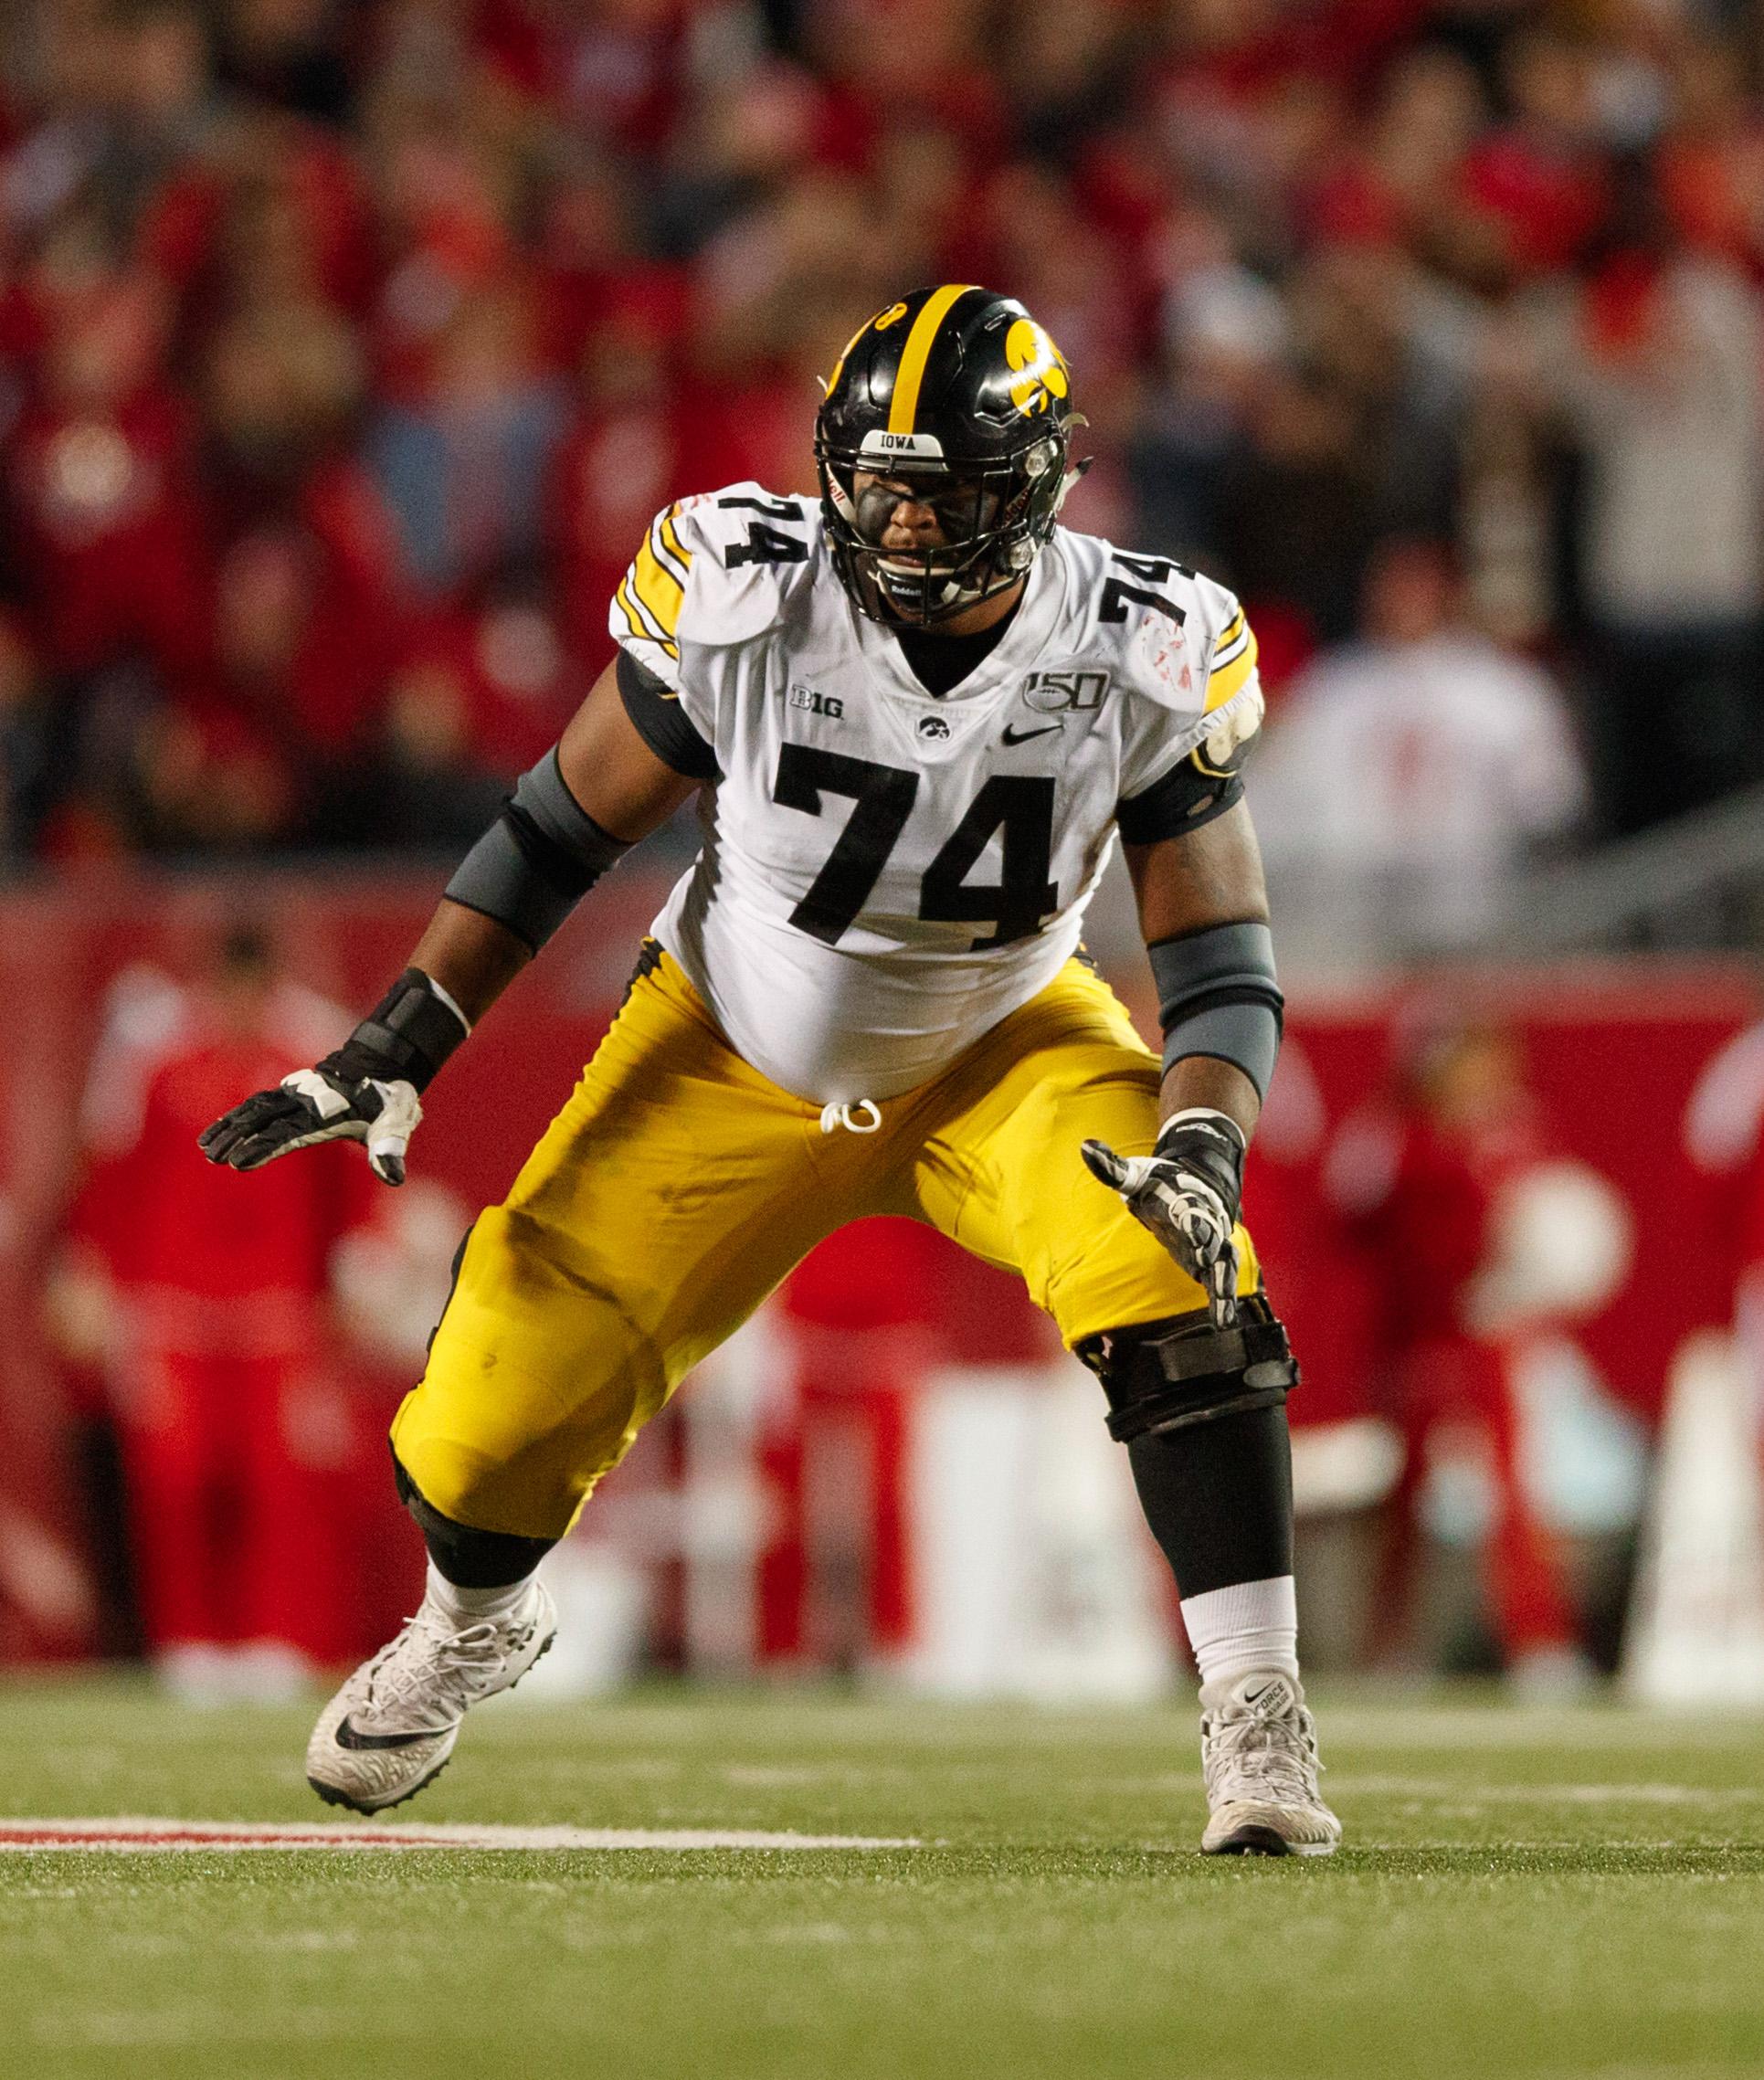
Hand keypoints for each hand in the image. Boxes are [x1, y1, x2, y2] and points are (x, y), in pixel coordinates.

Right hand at [198, 968, 467, 1186]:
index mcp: (327, 1111)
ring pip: (256, 1108)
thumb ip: (390, 1148)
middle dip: (236, 1137)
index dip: (263, 1146)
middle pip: (263, 1118)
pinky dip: (238, 1114)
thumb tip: (394, 1177)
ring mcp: (296, 1093)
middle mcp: (306, 1100)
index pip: (288, 1132)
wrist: (385, 1061)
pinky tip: (222, 1128)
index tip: (238, 1161)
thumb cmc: (390, 1098)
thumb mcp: (396, 1122)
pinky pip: (259, 1102)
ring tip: (206, 1147)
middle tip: (211, 1156)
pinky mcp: (292, 1092)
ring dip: (230, 1125)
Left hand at [1082, 1109, 1246, 1327]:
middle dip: (1210, 1250)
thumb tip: (1085, 1147)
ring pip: (1222, 1264)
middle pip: (1211, 1239)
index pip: (1190, 1212)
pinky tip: (1224, 1322)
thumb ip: (1110, 1167)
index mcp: (1184, 1203)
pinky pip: (1219, 1282)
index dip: (1193, 1222)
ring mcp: (1210, 1244)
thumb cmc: (1159, 1182)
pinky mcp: (1208, 1262)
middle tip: (1206, 1263)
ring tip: (1224, 1313)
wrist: (1192, 1185)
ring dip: (1223, 1285)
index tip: (1194, 1232)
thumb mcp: (1135, 1174)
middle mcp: (1203, 1224)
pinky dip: (1223, 1300)